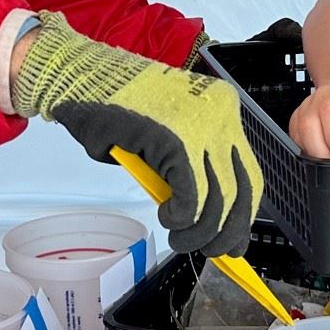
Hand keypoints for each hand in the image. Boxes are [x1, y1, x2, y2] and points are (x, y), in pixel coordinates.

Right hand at [14, 13, 261, 256]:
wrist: (81, 78)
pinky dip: (181, 217)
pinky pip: (191, 194)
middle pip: (242, 188)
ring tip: (179, 240)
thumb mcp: (166, 136)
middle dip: (228, 230)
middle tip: (211, 250)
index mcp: (222, 110)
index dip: (243, 214)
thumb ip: (190, 166)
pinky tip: (168, 220)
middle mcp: (220, 115)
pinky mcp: (174, 139)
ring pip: (219, 198)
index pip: (248, 172)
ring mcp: (200, 126)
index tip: (233, 239)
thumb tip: (205, 214)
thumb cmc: (116, 106)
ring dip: (199, 231)